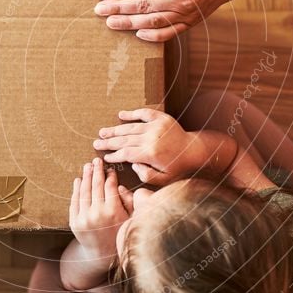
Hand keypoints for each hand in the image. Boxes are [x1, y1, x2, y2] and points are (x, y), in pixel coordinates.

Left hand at [69, 158, 130, 252]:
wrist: (101, 254)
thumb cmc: (119, 234)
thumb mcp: (131, 219)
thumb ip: (129, 201)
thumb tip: (119, 186)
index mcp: (113, 211)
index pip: (110, 187)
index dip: (110, 176)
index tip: (110, 170)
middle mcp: (97, 214)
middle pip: (96, 186)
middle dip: (97, 171)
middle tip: (96, 161)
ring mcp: (84, 218)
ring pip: (84, 191)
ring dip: (86, 176)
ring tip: (87, 166)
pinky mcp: (74, 222)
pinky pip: (74, 201)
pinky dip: (76, 189)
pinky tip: (79, 180)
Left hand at [94, 0, 232, 41]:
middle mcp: (178, 0)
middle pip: (142, 7)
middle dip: (118, 9)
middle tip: (99, 11)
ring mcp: (184, 14)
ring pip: (152, 22)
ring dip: (129, 24)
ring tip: (111, 23)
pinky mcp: (189, 23)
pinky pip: (169, 34)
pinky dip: (153, 37)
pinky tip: (137, 34)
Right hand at [94, 108, 208, 185]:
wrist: (196, 151)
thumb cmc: (179, 168)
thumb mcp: (163, 179)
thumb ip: (145, 175)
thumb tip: (133, 164)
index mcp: (150, 153)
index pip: (125, 153)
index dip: (113, 155)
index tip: (104, 157)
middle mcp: (151, 137)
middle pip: (124, 140)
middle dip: (109, 142)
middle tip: (96, 143)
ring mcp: (156, 126)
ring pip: (130, 127)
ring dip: (115, 130)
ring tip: (103, 132)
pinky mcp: (161, 118)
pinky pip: (143, 113)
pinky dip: (131, 113)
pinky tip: (121, 114)